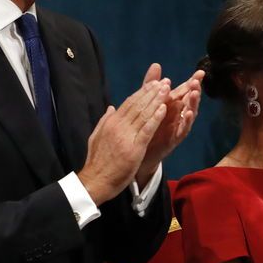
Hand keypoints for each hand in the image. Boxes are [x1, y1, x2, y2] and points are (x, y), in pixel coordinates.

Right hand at [78, 79, 168, 204]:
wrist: (95, 181)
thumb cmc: (97, 162)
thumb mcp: (96, 136)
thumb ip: (105, 121)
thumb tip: (111, 107)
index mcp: (111, 122)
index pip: (129, 103)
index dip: (142, 92)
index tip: (153, 83)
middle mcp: (118, 126)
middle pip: (138, 105)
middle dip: (152, 92)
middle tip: (164, 81)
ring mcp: (126, 136)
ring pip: (143, 114)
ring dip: (156, 100)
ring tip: (167, 89)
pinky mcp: (134, 148)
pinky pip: (147, 130)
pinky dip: (155, 118)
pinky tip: (164, 108)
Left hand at [137, 64, 203, 182]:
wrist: (137, 150)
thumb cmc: (146, 125)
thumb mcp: (148, 102)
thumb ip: (151, 84)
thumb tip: (156, 64)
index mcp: (171, 105)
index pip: (184, 91)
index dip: (192, 81)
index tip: (200, 72)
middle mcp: (177, 114)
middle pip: (189, 101)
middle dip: (195, 91)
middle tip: (197, 82)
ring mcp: (177, 126)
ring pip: (189, 114)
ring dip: (193, 104)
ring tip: (195, 94)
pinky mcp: (174, 138)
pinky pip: (183, 129)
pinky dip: (187, 121)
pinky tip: (189, 114)